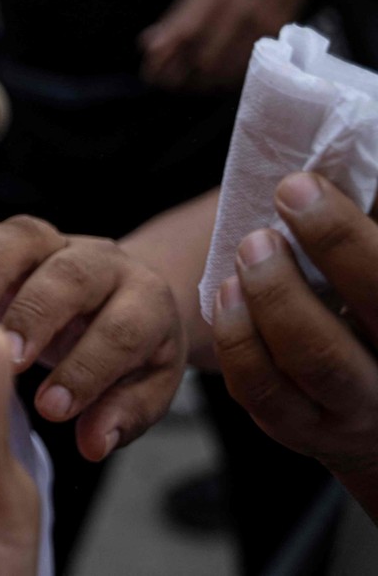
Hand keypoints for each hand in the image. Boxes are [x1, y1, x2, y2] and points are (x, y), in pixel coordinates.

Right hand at [0, 214, 186, 460]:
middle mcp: (102, 262)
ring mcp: (54, 242)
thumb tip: (92, 441)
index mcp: (146, 302)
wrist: (126, 300)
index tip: (51, 410)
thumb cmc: (131, 353)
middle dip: (35, 315)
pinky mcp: (12, 239)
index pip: (122, 331)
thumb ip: (123, 414)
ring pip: (24, 237)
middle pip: (71, 275)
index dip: (87, 369)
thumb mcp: (144, 390)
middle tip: (6, 358)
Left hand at [139, 0, 315, 91]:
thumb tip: (148, 46)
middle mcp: (240, 8)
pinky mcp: (277, 37)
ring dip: (202, 84)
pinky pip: (248, 69)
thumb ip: (176, 19)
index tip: (150, 72)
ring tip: (186, 85)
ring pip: (228, 70)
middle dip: (182, 77)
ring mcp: (262, 24)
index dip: (165, 57)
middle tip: (166, 84)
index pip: (185, 31)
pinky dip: (226, 81)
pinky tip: (214, 81)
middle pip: (206, 58)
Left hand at [212, 172, 377, 519]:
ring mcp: (349, 412)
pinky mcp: (301, 428)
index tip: (298, 187)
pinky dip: (237, 340)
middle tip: (260, 232)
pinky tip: (226, 295)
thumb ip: (358, 233)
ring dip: (266, 305)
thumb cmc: (373, 308)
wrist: (375, 402)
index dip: (344, 238)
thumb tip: (331, 162)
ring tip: (244, 256)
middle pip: (354, 334)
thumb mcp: (372, 270)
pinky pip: (260, 390)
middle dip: (301, 274)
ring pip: (307, 367)